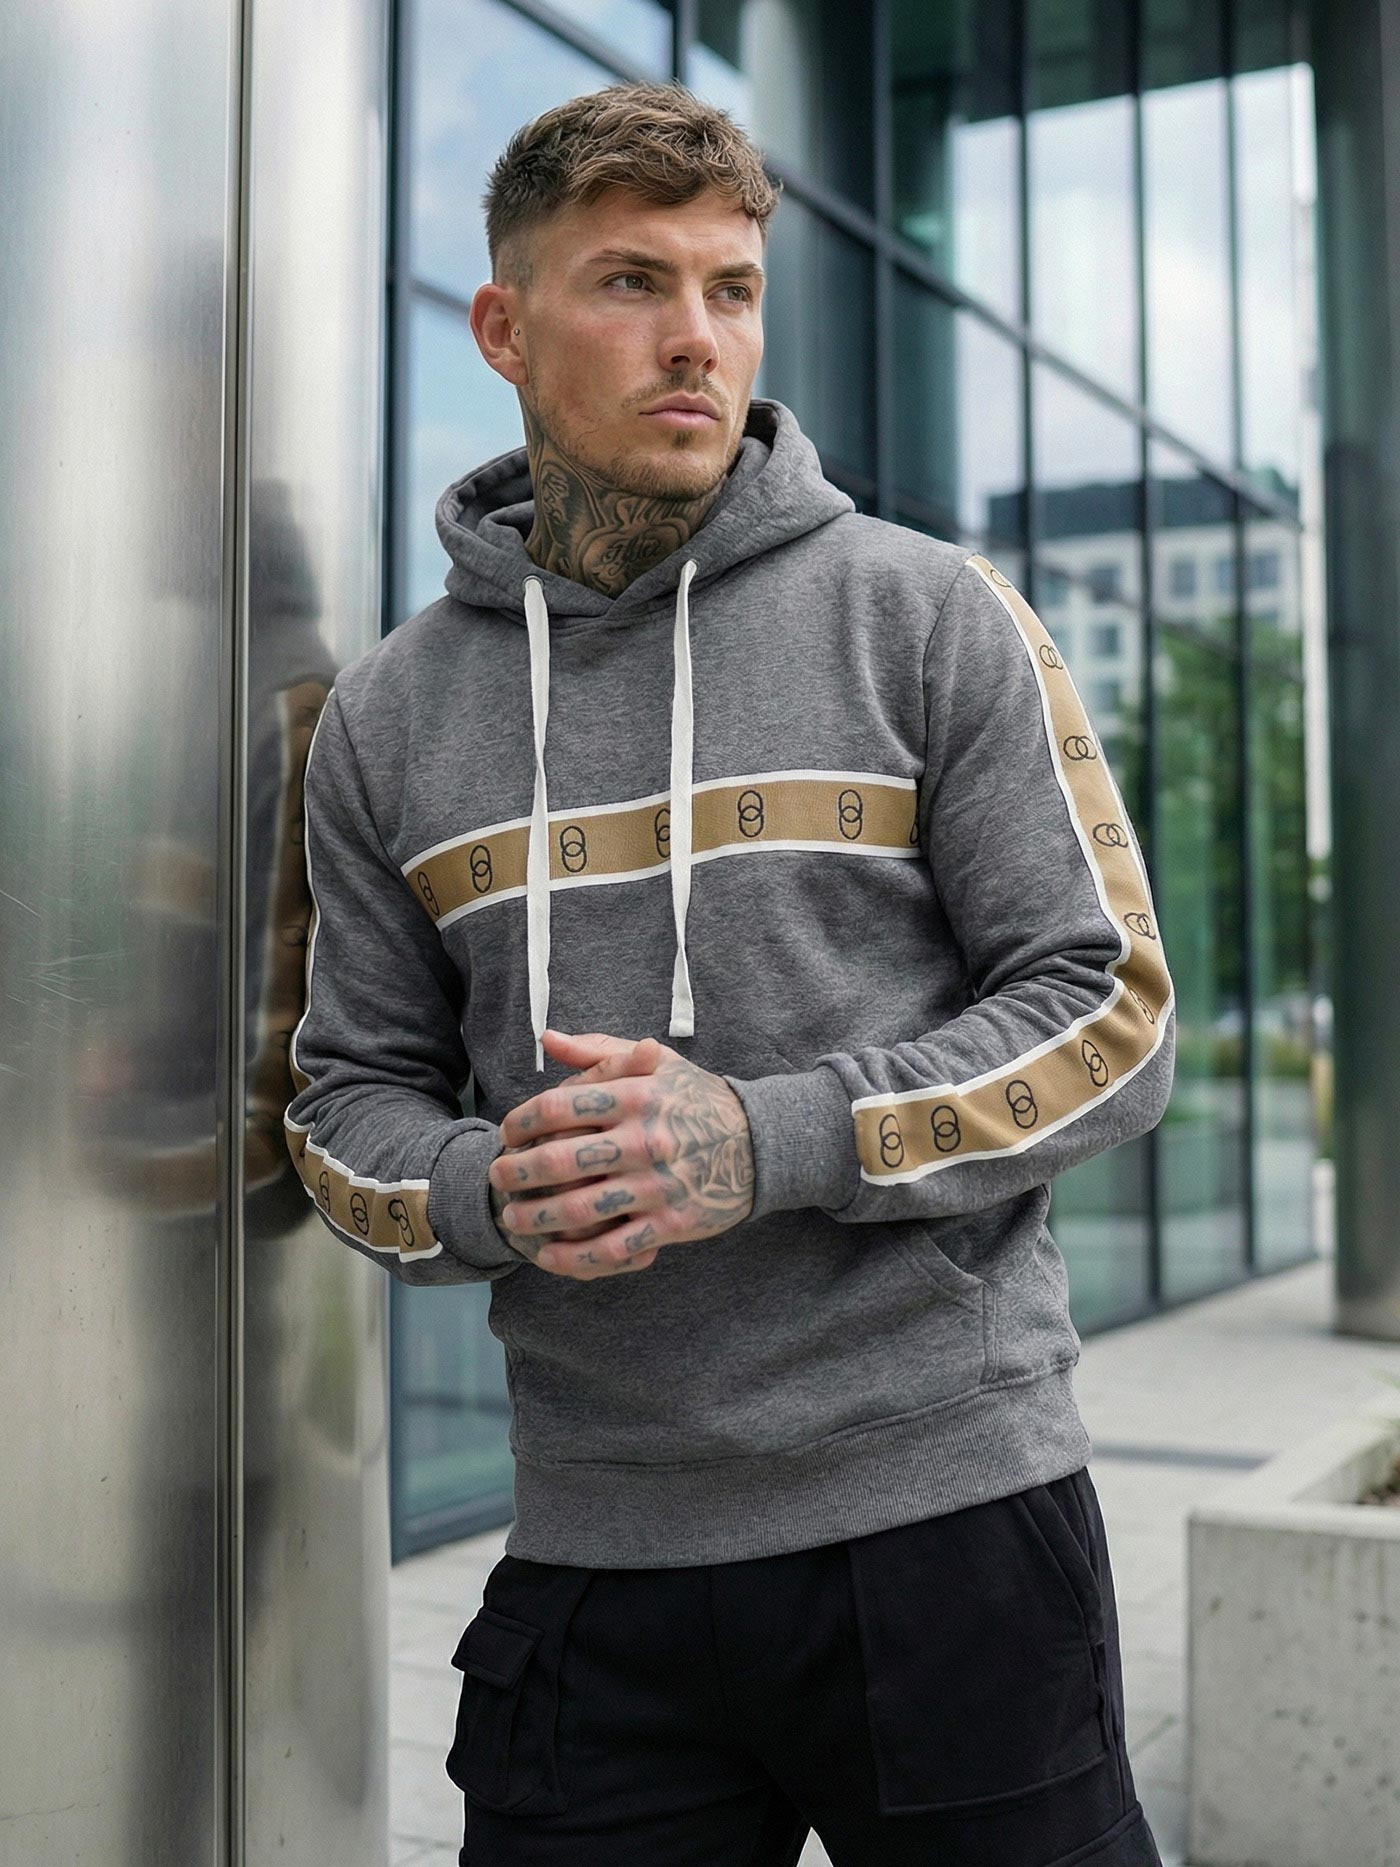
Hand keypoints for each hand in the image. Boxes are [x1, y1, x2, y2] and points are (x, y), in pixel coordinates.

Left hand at [488, 1028, 754, 1281]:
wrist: (760, 1143)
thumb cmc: (698, 1099)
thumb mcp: (657, 1063)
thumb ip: (599, 1052)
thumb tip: (548, 1039)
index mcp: (637, 1096)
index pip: (560, 1107)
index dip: (523, 1122)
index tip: (506, 1133)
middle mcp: (644, 1140)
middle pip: (561, 1160)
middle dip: (518, 1172)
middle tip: (496, 1177)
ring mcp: (657, 1185)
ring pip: (580, 1208)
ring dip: (536, 1217)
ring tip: (512, 1218)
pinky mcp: (671, 1223)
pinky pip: (613, 1246)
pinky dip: (574, 1256)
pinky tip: (548, 1254)